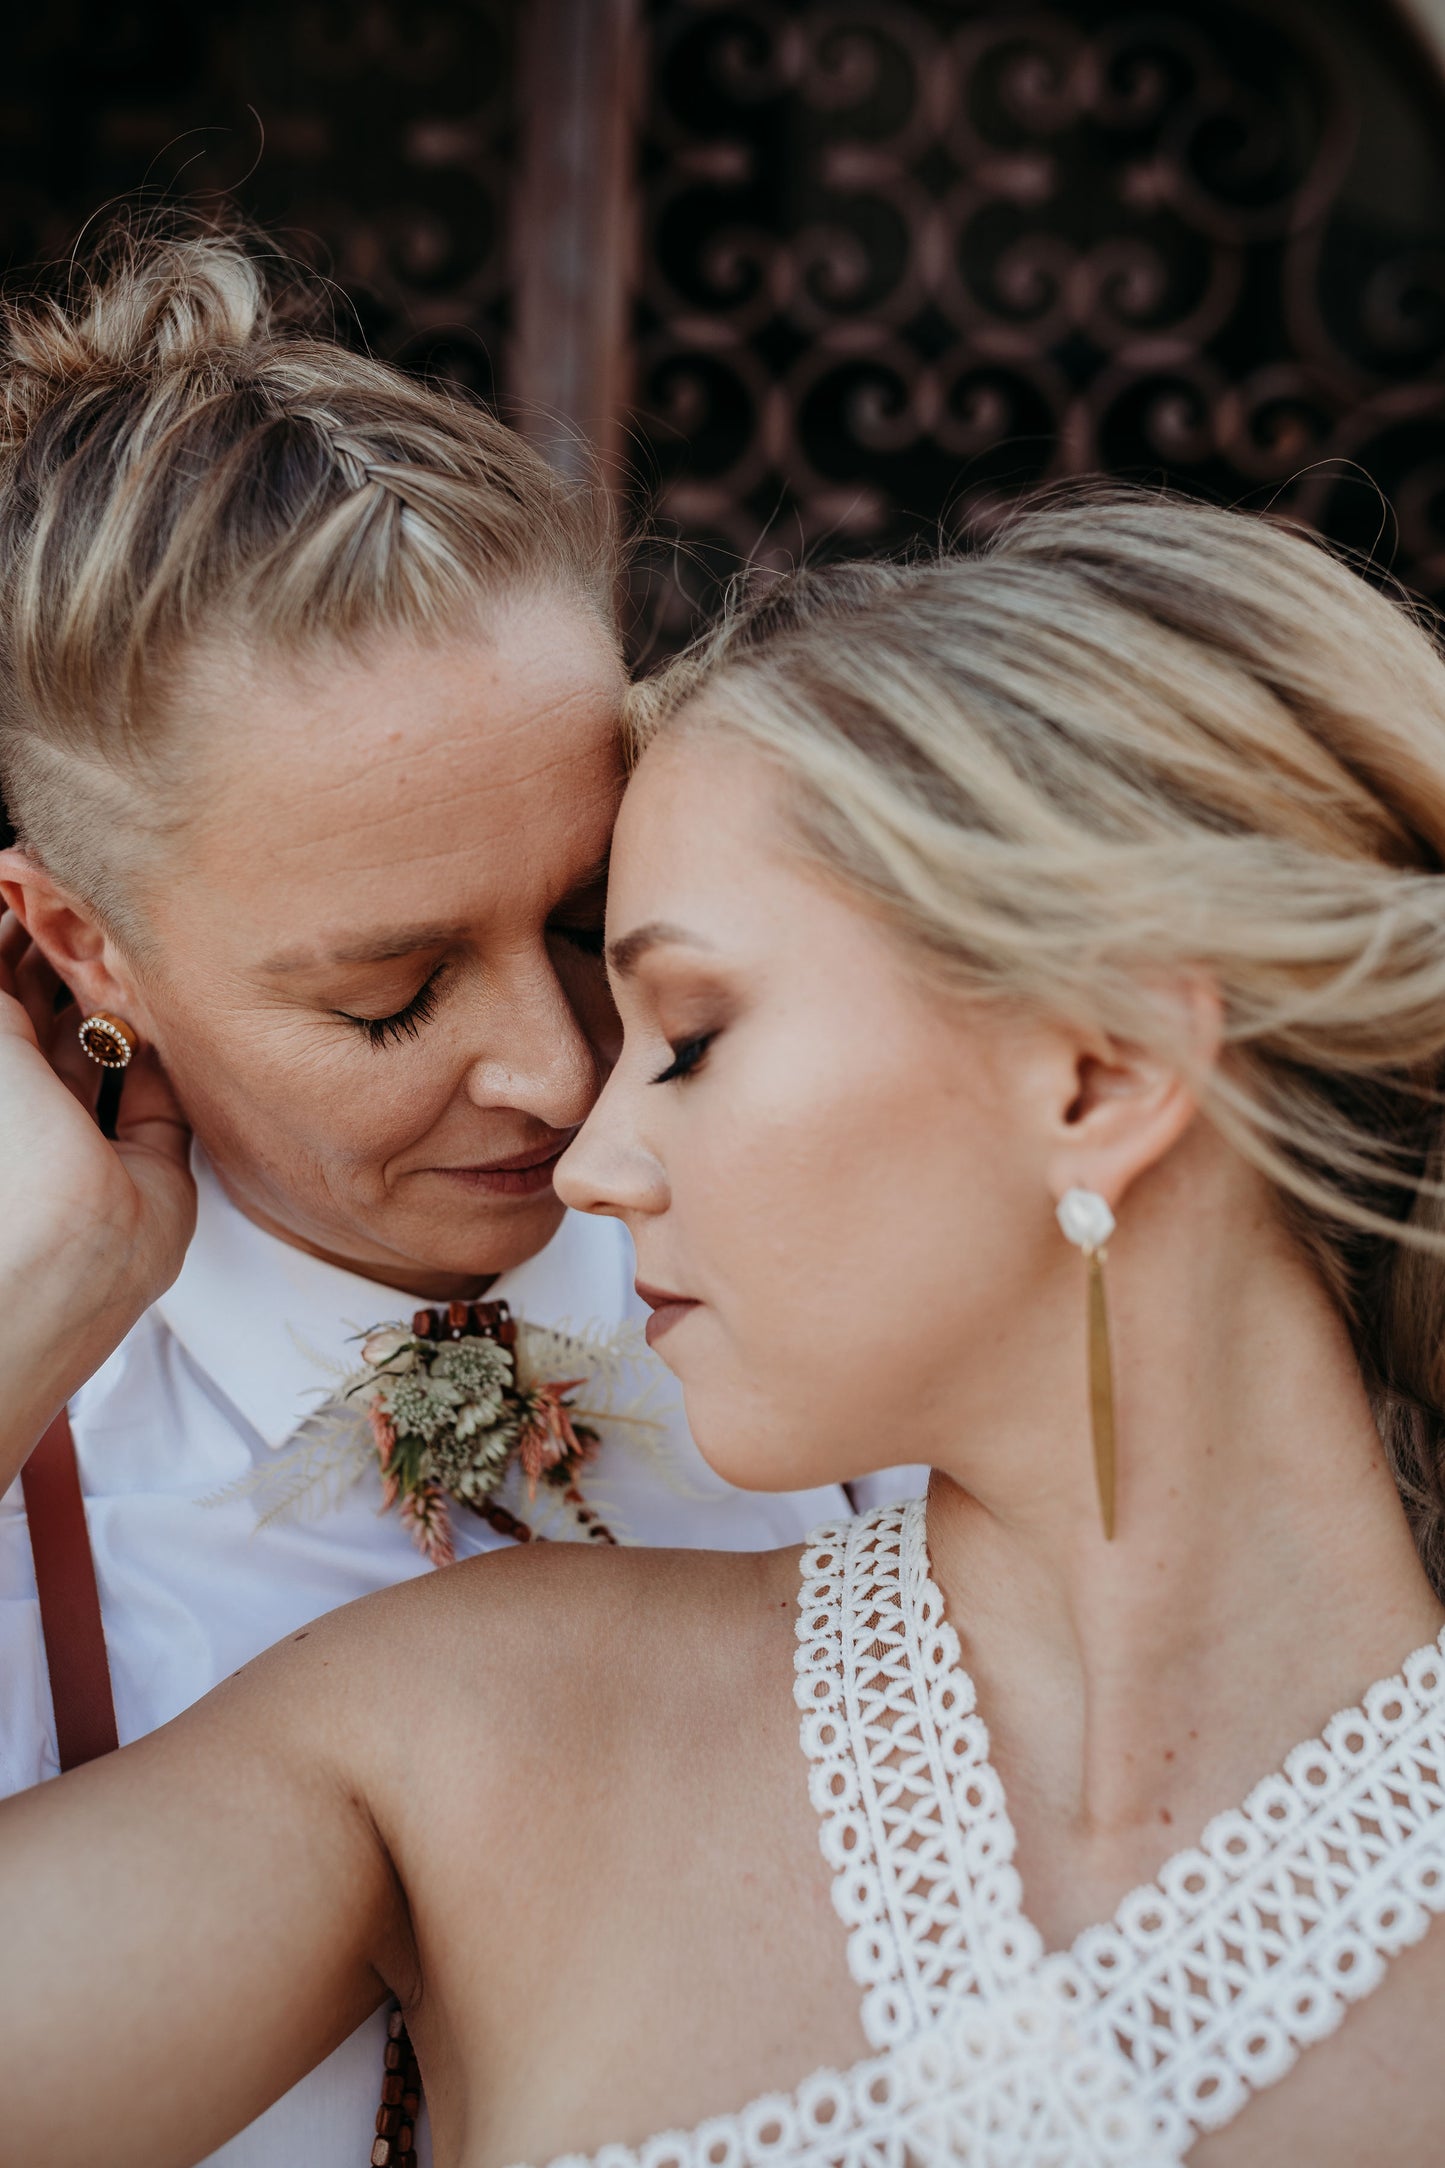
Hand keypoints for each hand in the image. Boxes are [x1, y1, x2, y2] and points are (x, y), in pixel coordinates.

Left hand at [0, 913, 195, 1476]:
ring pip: (111, 1045)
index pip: (1, 988)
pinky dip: (171, 1048)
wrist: (44, 1264)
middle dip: (73, 958)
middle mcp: (27, 1106)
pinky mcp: (150, 1160)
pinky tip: (172, 1000)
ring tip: (140, 937)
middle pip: (50, 1012)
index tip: (41, 877)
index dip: (18, 930)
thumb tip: (1, 892)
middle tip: (102, 898)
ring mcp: (87, 1133)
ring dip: (125, 997)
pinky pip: (164, 1088)